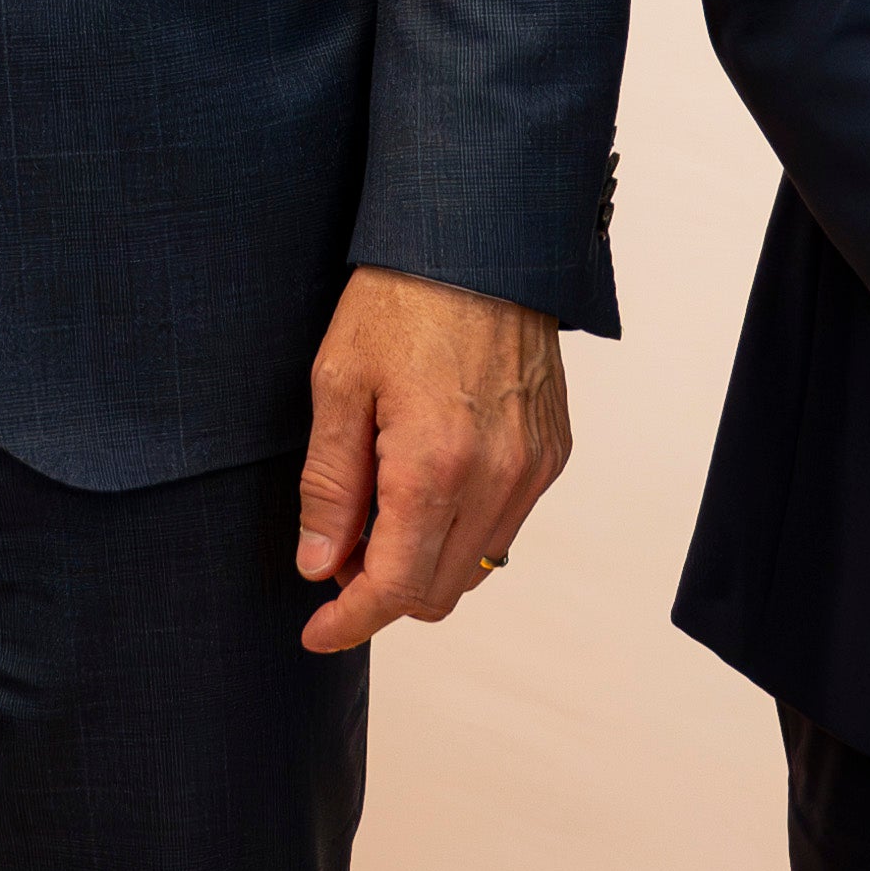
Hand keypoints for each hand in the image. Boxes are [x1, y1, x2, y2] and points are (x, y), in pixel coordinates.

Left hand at [293, 268, 570, 654]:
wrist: (481, 238)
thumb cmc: (401, 298)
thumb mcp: (338, 383)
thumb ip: (329, 486)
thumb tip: (319, 565)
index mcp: (435, 466)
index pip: (395, 588)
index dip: (350, 622)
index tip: (317, 632)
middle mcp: (497, 479)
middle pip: (438, 593)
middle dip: (382, 591)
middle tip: (337, 550)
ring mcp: (534, 470)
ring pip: (477, 567)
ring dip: (425, 563)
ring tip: (379, 510)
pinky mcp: (553, 453)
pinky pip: (506, 526)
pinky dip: (463, 529)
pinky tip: (426, 485)